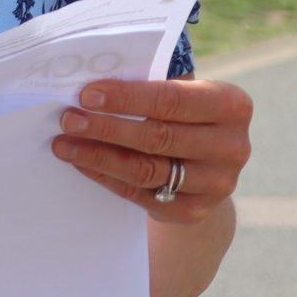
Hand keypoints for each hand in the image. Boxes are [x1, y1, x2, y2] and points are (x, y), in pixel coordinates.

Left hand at [51, 78, 253, 224]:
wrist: (205, 167)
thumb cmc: (182, 117)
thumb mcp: (180, 93)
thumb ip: (149, 86)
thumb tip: (87, 87)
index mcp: (232, 105)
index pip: (172, 99)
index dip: (127, 98)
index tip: (87, 95)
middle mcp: (232, 146)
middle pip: (158, 136)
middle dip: (106, 127)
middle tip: (68, 119)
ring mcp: (217, 183)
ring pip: (146, 169)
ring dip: (98, 155)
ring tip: (64, 143)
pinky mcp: (195, 211)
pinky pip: (140, 193)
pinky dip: (106, 176)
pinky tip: (82, 163)